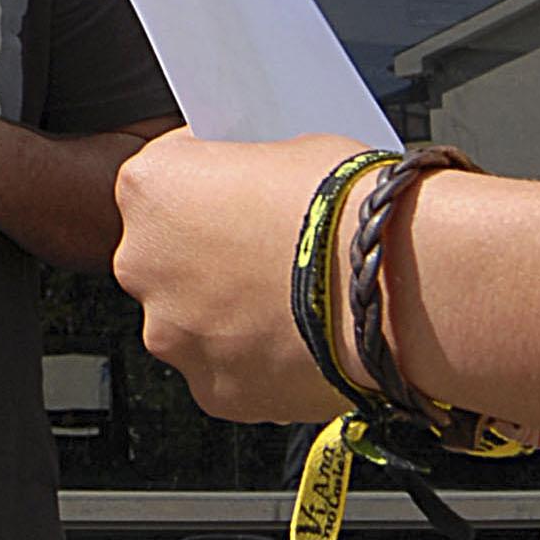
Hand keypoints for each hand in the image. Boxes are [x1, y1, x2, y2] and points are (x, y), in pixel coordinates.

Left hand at [112, 130, 371, 422]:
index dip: (204, 185)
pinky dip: (254, 360)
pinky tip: (301, 341)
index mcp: (150, 187)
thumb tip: (251, 186)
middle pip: (164, 257)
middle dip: (206, 257)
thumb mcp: (288, 149)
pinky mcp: (212, 390)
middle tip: (265, 254)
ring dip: (227, 314)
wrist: (397, 285)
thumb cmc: (348, 208)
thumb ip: (245, 172)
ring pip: (189, 322)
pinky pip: (226, 370)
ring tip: (291, 304)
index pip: (160, 180)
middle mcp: (142, 262)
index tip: (233, 194)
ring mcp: (173, 333)